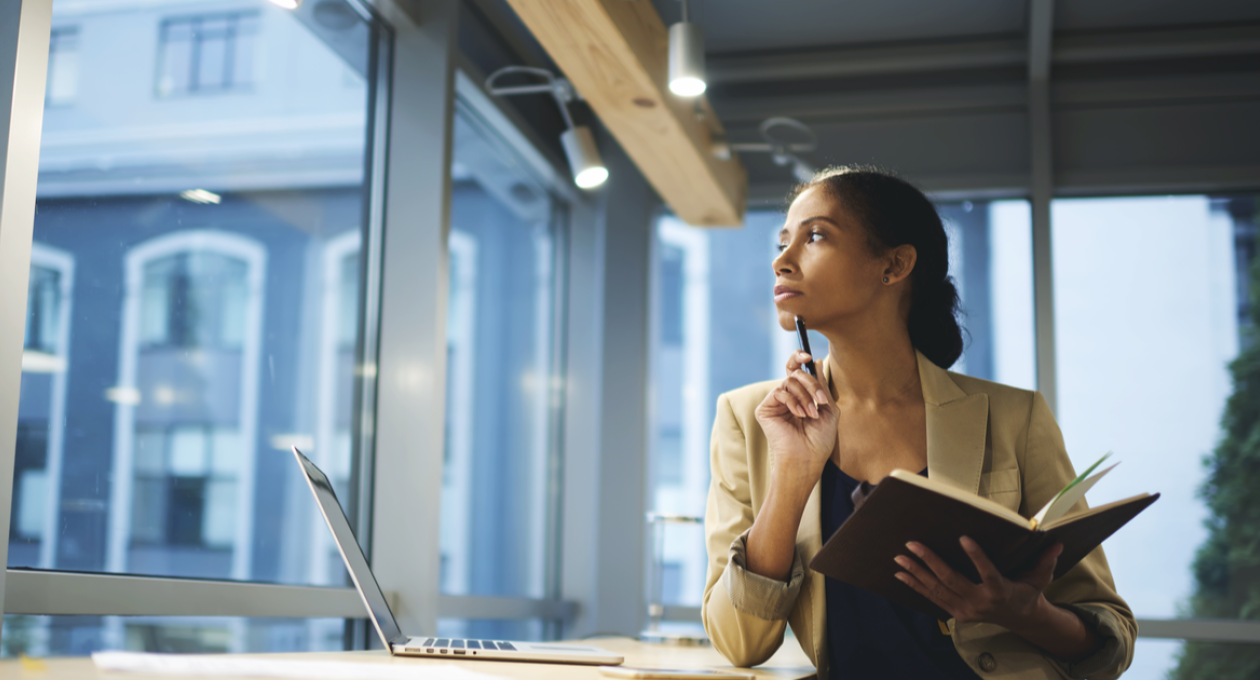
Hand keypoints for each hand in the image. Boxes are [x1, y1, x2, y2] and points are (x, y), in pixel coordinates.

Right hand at [754, 351, 837, 490]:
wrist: (807, 458)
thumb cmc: (819, 440)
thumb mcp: (828, 409)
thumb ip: (821, 385)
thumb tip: (816, 361)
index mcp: (800, 395)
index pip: (796, 370)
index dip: (799, 358)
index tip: (808, 355)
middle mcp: (787, 397)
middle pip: (795, 372)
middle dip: (810, 383)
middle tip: (820, 400)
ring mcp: (775, 402)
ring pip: (789, 381)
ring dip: (805, 396)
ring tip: (811, 413)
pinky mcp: (765, 409)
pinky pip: (779, 392)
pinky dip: (793, 401)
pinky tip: (800, 415)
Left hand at [893, 536, 1062, 629]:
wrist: (1020, 620)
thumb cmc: (1028, 592)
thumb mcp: (1040, 578)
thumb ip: (1046, 561)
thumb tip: (1057, 542)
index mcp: (1001, 592)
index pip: (988, 573)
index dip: (976, 557)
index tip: (963, 538)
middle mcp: (981, 603)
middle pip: (952, 580)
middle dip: (930, 561)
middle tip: (912, 544)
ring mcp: (966, 610)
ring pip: (937, 590)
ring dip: (916, 572)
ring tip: (899, 557)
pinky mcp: (957, 613)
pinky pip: (933, 598)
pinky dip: (916, 586)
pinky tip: (901, 574)